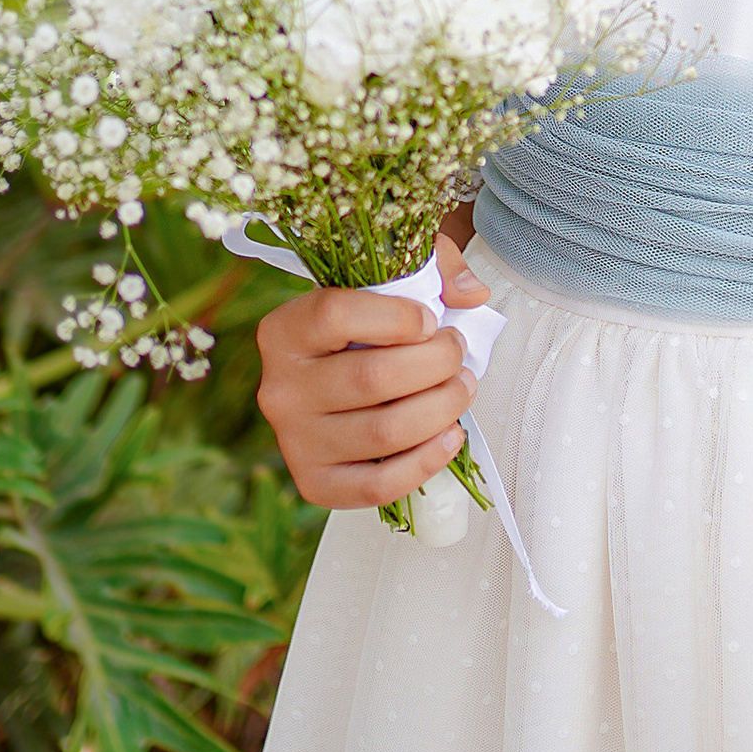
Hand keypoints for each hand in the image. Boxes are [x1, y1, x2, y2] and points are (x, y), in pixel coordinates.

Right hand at [255, 232, 492, 509]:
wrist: (335, 374)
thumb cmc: (366, 324)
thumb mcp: (388, 276)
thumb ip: (434, 266)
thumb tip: (472, 295)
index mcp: (283, 330)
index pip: (334, 316)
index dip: (396, 317)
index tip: (431, 319)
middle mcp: (280, 388)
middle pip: (371, 378)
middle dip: (436, 363)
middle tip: (458, 352)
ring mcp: (294, 441)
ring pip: (383, 431)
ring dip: (442, 408)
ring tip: (462, 387)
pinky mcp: (317, 482)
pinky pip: (378, 485)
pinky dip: (426, 462)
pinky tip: (451, 434)